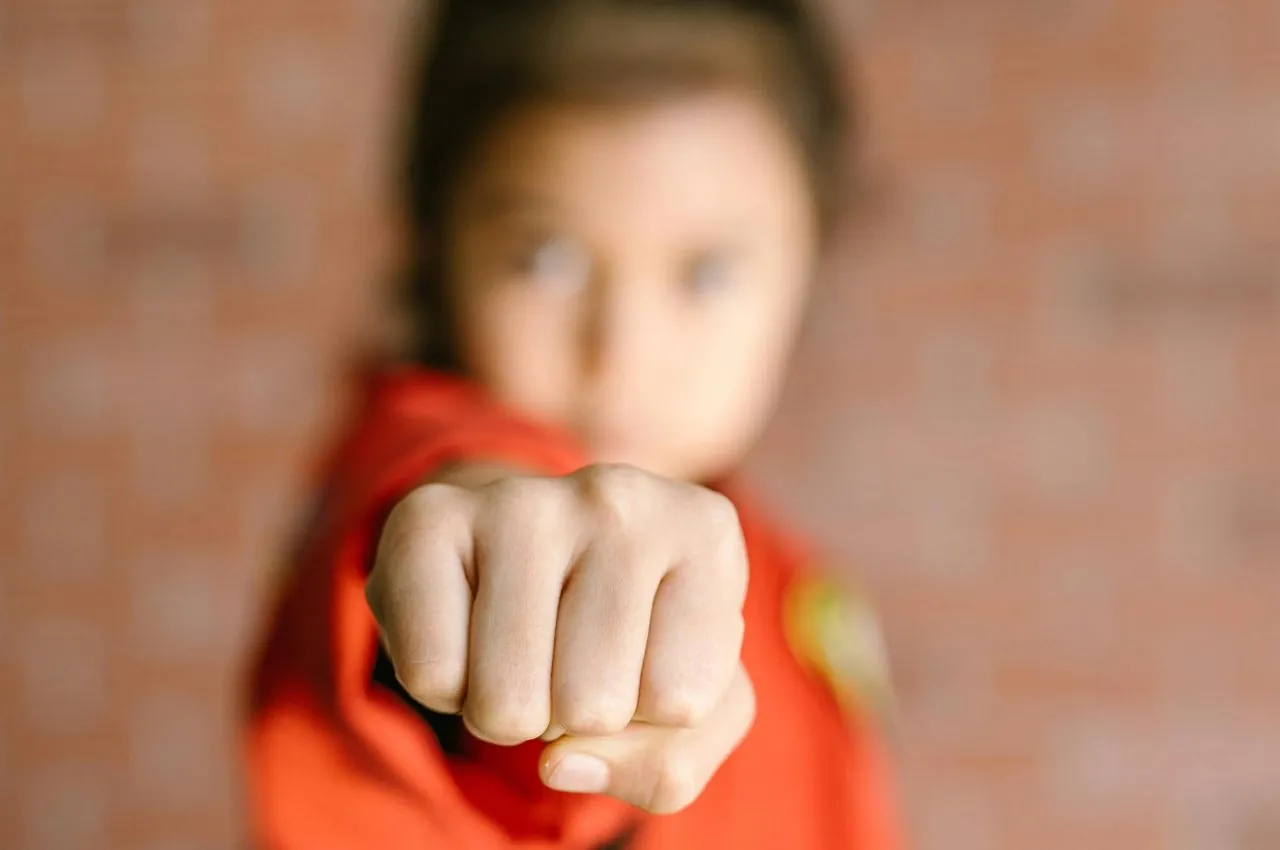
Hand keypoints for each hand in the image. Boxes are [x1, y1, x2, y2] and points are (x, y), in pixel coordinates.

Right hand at [366, 463, 753, 812]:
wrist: (532, 552)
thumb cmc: (633, 636)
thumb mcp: (694, 705)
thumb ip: (670, 765)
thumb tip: (559, 764)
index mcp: (706, 534)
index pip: (680, 704)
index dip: (654, 713)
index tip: (644, 654)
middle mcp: (622, 498)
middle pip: (592, 705)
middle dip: (575, 715)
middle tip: (571, 656)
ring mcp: (523, 498)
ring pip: (509, 702)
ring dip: (513, 709)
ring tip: (526, 647)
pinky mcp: (432, 516)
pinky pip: (432, 675)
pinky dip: (446, 687)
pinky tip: (470, 628)